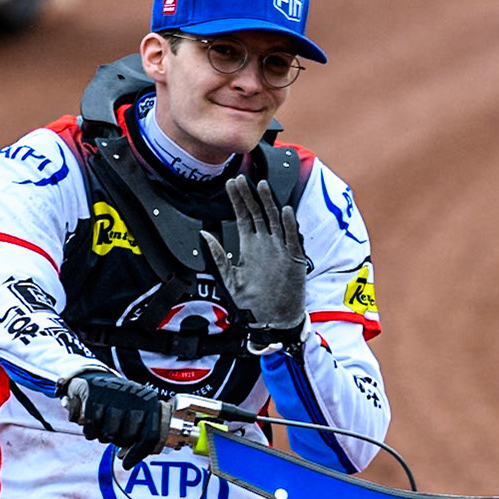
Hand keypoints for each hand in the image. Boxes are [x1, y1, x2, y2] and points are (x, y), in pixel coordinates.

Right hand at [62, 371, 164, 468]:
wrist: (95, 378)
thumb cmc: (119, 404)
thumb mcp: (135, 415)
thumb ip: (138, 437)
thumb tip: (127, 460)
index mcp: (150, 402)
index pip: (150, 435)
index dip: (139, 453)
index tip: (126, 464)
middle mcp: (135, 396)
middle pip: (127, 437)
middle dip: (117, 440)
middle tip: (112, 434)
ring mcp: (115, 394)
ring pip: (108, 434)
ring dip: (101, 436)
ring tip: (101, 427)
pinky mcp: (95, 393)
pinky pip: (91, 426)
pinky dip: (89, 430)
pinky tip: (90, 425)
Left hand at [202, 176, 306, 330]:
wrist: (272, 319)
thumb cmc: (252, 302)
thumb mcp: (229, 279)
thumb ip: (218, 257)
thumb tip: (204, 235)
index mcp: (250, 245)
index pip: (243, 216)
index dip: (237, 200)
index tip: (230, 184)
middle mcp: (265, 243)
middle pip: (258, 213)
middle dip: (250, 196)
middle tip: (242, 178)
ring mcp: (280, 249)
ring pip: (275, 220)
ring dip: (269, 203)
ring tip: (262, 186)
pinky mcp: (294, 258)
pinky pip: (292, 238)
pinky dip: (289, 225)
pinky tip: (284, 211)